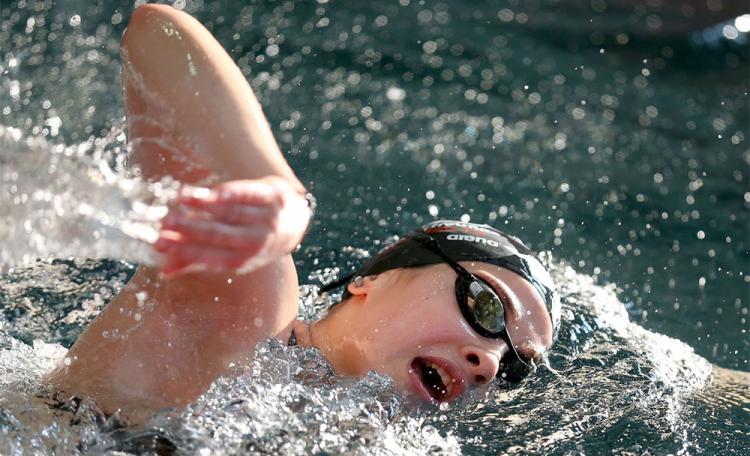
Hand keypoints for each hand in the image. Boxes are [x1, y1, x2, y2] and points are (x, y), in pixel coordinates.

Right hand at [154, 177, 310, 275]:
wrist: (295, 220)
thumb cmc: (254, 241)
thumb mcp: (232, 255)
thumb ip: (199, 260)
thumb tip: (164, 271)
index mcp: (244, 260)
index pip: (211, 256)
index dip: (185, 251)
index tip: (160, 243)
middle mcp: (257, 242)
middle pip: (219, 234)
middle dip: (190, 229)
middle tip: (165, 222)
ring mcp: (267, 218)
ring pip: (232, 212)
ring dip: (204, 206)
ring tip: (180, 199)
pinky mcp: (272, 196)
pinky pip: (250, 195)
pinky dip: (230, 193)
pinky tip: (211, 191)